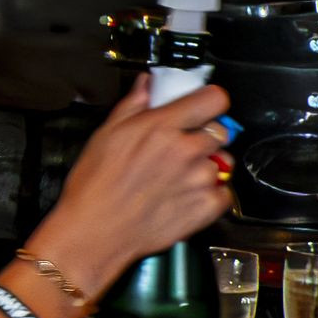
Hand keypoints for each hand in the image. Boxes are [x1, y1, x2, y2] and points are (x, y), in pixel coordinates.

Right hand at [31, 79, 232, 308]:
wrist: (94, 233)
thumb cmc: (94, 187)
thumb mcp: (106, 134)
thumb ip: (134, 104)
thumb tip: (147, 85)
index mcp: (161, 127)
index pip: (213, 98)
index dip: (210, 101)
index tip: (204, 107)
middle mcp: (185, 150)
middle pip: (221, 130)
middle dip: (205, 135)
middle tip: (185, 147)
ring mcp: (199, 180)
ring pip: (222, 163)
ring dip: (207, 166)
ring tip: (180, 177)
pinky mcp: (205, 207)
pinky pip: (224, 193)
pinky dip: (211, 194)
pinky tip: (186, 196)